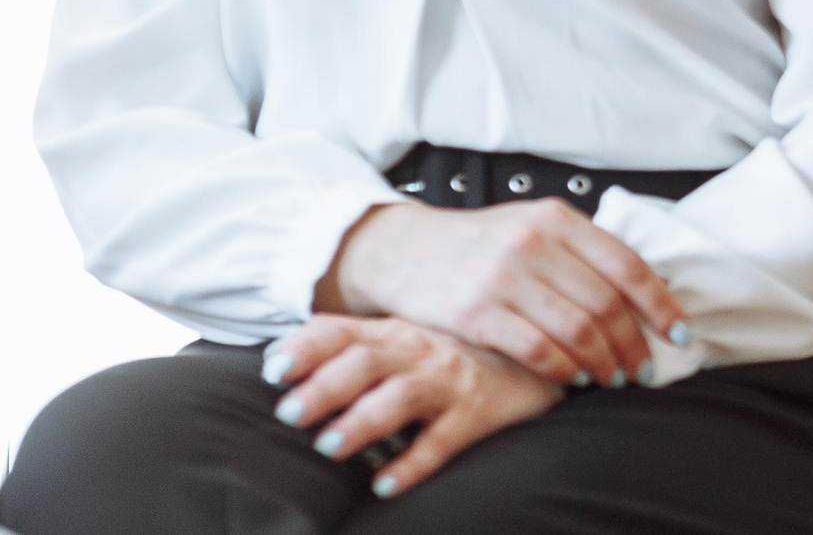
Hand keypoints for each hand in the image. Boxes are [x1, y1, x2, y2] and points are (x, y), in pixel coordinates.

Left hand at [265, 314, 561, 499]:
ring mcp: (450, 380)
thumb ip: (347, 345)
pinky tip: (385, 484)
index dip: (307, 347)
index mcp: (392, 331)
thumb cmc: (449, 353)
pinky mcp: (478, 412)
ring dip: (363, 420)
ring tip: (329, 446)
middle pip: (366, 361)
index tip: (273, 369)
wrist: (536, 351)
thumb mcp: (400, 339)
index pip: (342, 331)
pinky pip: (444, 440)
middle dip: (326, 387)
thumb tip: (274, 356)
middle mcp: (419, 350)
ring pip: (402, 396)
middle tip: (290, 413)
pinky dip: (414, 463)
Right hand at [321, 199, 687, 389]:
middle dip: (634, 343)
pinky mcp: (475, 312)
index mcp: (557, 219)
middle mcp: (533, 243)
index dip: (660, 304)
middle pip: (606, 303)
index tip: (679, 331)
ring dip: (603, 362)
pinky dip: (563, 370)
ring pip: (576, 330)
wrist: (402, 250)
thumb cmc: (479, 244)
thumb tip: (644, 289)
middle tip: (644, 368)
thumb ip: (581, 251)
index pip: (627, 264)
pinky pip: (536, 350)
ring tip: (613, 377)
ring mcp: (502, 278)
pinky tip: (574, 379)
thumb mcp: (532, 226)